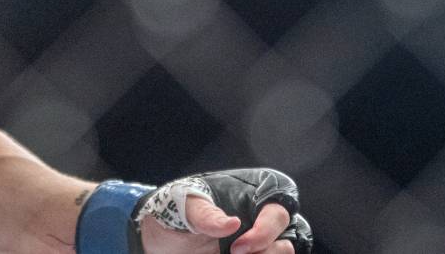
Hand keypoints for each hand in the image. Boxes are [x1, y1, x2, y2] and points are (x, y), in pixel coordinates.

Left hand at [132, 169, 311, 253]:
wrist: (157, 235)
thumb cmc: (174, 210)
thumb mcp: (182, 206)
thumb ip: (205, 214)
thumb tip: (231, 223)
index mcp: (248, 197)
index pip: (277, 210)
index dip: (266, 230)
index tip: (238, 247)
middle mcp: (258, 220)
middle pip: (287, 238)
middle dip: (267, 251)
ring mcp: (257, 243)